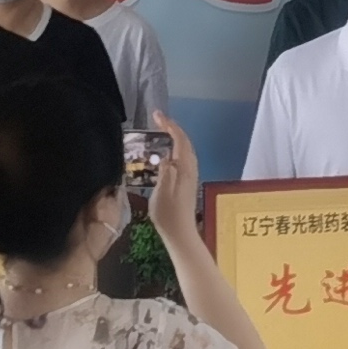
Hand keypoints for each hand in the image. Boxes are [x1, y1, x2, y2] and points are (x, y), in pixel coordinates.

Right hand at [151, 114, 201, 229]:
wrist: (180, 233)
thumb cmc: (168, 214)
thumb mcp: (161, 193)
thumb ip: (164, 172)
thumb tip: (165, 157)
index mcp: (184, 169)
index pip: (180, 140)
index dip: (169, 125)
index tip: (157, 115)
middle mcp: (191, 169)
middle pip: (184, 142)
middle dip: (172, 128)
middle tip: (157, 120)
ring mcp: (190, 175)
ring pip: (185, 150)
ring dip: (174, 138)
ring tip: (160, 132)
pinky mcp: (187, 182)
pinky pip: (183, 157)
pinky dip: (175, 148)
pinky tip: (165, 154)